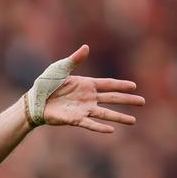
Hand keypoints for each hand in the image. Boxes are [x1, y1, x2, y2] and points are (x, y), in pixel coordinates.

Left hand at [30, 45, 144, 132]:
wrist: (34, 101)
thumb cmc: (46, 84)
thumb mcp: (60, 69)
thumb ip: (74, 60)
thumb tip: (87, 47)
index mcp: (86, 84)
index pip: (108, 84)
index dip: (121, 85)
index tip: (134, 86)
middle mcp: (88, 98)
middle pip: (112, 98)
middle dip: (127, 100)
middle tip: (142, 102)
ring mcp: (82, 109)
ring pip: (105, 114)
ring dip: (119, 117)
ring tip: (133, 121)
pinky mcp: (74, 119)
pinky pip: (90, 124)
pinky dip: (100, 127)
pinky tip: (111, 130)